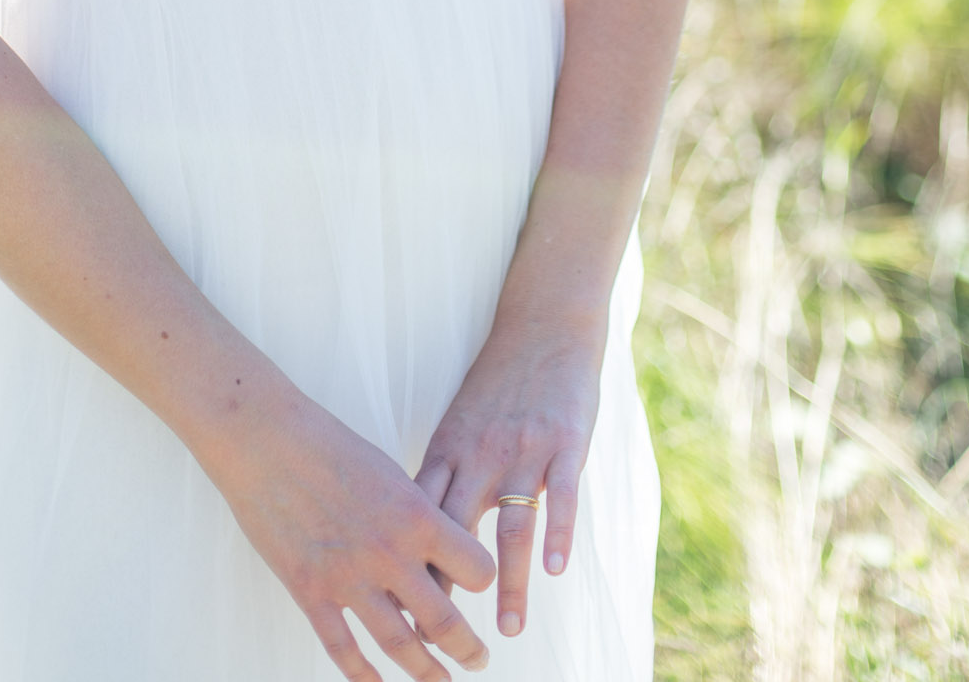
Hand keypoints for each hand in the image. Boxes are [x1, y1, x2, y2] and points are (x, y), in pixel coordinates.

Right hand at [211, 392, 496, 680]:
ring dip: (427, 672)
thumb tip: (431, 553)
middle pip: (446, 622)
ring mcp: (348, 577)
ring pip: (401, 645)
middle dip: (469, 649)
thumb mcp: (387, 472)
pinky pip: (343, 649)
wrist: (263, 438)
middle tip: (479, 660)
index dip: (481, 580)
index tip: (475, 585)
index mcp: (416, 515)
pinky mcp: (310, 591)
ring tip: (441, 680)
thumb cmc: (327, 444)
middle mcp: (390, 553)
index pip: (477, 570)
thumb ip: (412, 516)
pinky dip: (364, 676)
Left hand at [414, 318, 603, 639]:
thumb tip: (413, 537)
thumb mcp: (457, 425)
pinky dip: (559, 534)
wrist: (542, 327)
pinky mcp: (565, 444)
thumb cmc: (496, 383)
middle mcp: (480, 454)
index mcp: (448, 450)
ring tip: (509, 629)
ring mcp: (523, 450)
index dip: (411, 568)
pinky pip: (561, 496)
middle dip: (451, 589)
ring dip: (510, 581)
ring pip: (512, 526)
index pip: (421, 520)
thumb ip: (442, 477)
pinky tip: (558, 571)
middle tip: (448, 642)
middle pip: (457, 531)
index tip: (403, 615)